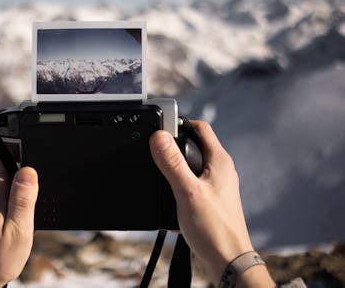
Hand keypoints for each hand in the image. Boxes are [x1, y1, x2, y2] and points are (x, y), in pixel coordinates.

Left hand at [0, 154, 38, 287]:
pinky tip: (15, 220)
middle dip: (26, 175)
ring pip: (7, 180)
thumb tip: (28, 169)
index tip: (35, 157)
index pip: (4, 151)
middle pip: (9, 164)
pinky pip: (2, 192)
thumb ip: (23, 198)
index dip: (22, 147)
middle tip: (32, 202)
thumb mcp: (19, 229)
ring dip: (20, 191)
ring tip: (23, 216)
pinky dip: (13, 201)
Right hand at [149, 121, 273, 286]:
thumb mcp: (187, 191)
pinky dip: (177, 186)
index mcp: (220, 161)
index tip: (160, 126)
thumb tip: (159, 136)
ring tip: (160, 176)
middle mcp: (220, 170)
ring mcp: (216, 185)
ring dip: (174, 168)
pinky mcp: (210, 199)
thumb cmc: (214, 229)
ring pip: (191, 165)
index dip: (179, 122)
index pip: (200, 127)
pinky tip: (169, 199)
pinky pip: (191, 183)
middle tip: (154, 151)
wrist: (226, 260)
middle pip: (194, 144)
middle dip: (173, 145)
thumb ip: (172, 163)